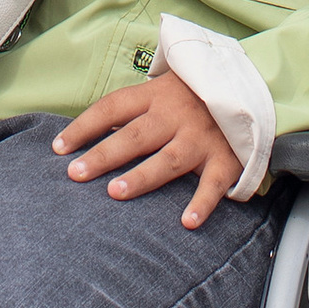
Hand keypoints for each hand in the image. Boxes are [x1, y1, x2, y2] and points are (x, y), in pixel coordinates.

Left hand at [58, 73, 245, 228]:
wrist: (250, 85)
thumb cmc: (196, 93)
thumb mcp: (164, 88)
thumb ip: (136, 109)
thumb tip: (92, 132)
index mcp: (156, 96)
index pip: (112, 108)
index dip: (84, 126)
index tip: (58, 148)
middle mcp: (176, 115)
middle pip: (134, 136)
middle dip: (104, 155)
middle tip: (75, 173)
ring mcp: (202, 137)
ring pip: (167, 159)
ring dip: (142, 177)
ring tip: (115, 193)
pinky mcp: (226, 157)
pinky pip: (213, 183)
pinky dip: (202, 202)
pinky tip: (188, 221)